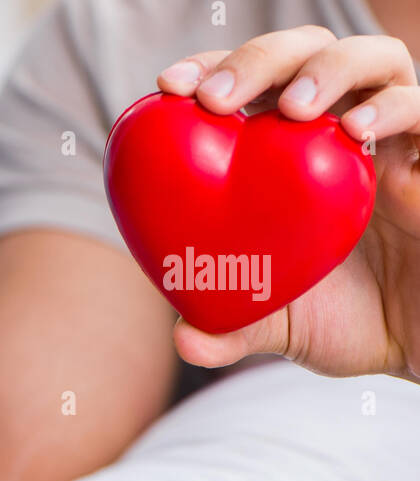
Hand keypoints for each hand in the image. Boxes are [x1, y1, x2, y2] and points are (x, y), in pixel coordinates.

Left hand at [157, 26, 419, 378]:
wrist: (415, 344)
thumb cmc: (347, 322)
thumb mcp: (276, 327)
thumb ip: (230, 328)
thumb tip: (185, 340)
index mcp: (288, 155)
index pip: (250, 85)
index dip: (212, 70)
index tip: (169, 86)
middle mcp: (340, 132)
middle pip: (304, 52)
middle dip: (257, 59)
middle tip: (214, 97)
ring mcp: (395, 139)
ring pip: (372, 58)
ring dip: (325, 68)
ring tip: (290, 107)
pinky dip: (390, 108)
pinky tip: (354, 131)